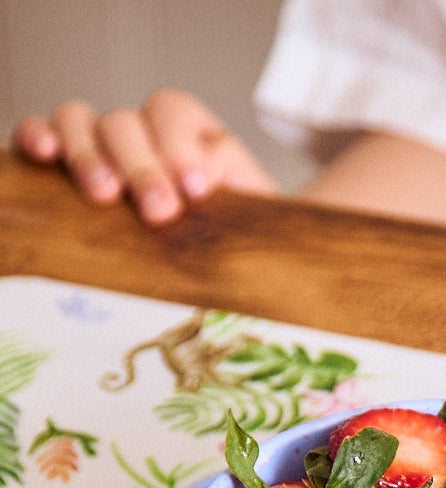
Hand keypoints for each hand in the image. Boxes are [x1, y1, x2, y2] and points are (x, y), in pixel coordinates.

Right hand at [12, 88, 278, 223]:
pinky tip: (46, 154)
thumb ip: (240, 186)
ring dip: (90, 156)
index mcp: (188, 133)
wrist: (226, 263)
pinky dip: (39, 136)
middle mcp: (140, 133)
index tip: (198, 190)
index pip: (172, 112)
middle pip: (125, 122)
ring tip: (104, 195)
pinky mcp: (67, 164)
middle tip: (158, 211)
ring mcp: (100, 145)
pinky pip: (43, 135)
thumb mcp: (253, 215)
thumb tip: (208, 172)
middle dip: (142, 166)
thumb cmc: (235, 238)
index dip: (181, 145)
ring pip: (80, 122)